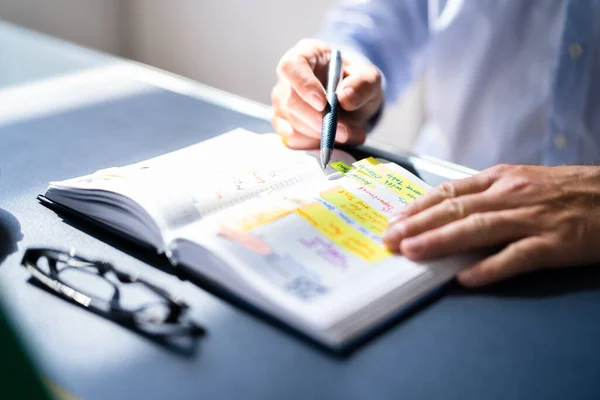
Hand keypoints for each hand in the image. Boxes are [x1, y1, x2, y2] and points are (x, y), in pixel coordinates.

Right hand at [271, 39, 382, 148]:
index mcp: (306, 55)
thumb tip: (345, 98)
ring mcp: (282, 102)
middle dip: (319, 121)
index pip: (292, 66)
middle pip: (292, 101)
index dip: (304, 85)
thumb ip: (363, 83)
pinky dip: (314, 144)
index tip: (323, 103)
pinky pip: (292, 139)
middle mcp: (288, 78)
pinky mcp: (283, 124)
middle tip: (345, 132)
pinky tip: (333, 141)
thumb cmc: (355, 83)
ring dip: (322, 135)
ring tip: (351, 134)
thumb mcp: (370, 78)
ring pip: (293, 124)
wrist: (351, 99)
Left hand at [382, 164, 599, 286]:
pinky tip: (467, 277)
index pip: (449, 191)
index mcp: (501, 179)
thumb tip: (446, 214)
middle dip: (418, 225)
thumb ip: (486, 196)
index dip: (418, 207)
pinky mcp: (556, 242)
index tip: (394, 220)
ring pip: (478, 228)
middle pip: (456, 209)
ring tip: (413, 252)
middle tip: (389, 239)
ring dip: (442, 240)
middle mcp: (511, 194)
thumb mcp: (522, 182)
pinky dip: (490, 267)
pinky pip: (518, 256)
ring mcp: (533, 218)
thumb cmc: (568, 190)